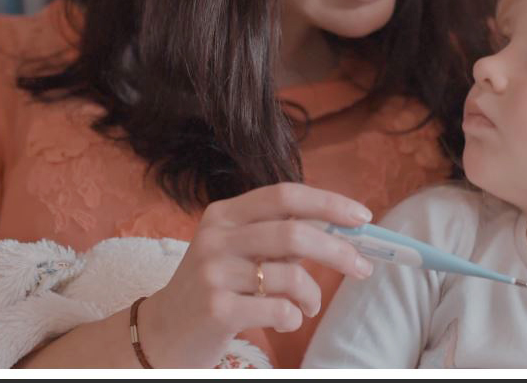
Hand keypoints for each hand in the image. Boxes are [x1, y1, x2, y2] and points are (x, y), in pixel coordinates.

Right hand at [140, 182, 374, 366]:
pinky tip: (284, 321)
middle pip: (295, 233)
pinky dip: (294, 317)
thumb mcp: (237, 251)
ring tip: (308, 306)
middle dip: (339, 251)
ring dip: (312, 295)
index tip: (362, 217)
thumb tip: (341, 229)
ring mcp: (213, 273)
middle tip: (363, 268)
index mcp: (224, 214)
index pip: (284, 195)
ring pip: (291, 276)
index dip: (328, 202)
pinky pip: (280, 309)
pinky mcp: (216, 309)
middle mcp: (216, 238)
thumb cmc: (215, 288)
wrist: (163, 333)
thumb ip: (278, 236)